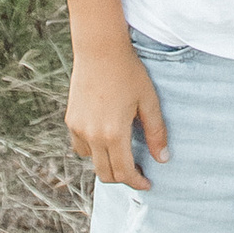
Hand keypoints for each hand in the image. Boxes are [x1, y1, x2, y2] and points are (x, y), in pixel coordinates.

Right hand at [66, 38, 166, 187]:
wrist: (100, 49)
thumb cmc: (128, 72)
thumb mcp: (149, 101)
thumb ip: (156, 133)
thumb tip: (162, 159)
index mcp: (114, 133)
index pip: (124, 172)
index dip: (136, 182)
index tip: (147, 183)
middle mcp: (92, 135)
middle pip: (105, 174)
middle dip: (122, 178)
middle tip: (137, 171)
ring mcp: (78, 128)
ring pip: (91, 161)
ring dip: (106, 163)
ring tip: (122, 151)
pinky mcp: (70, 119)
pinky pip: (80, 146)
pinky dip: (93, 149)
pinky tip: (106, 136)